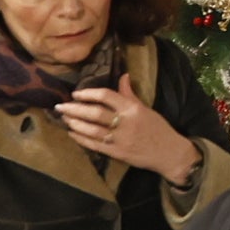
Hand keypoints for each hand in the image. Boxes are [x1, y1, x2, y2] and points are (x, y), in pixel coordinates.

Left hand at [56, 84, 199, 186]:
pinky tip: (72, 133)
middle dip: (75, 109)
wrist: (169, 153)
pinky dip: (81, 139)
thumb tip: (123, 76)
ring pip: (92, 130)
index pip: (106, 96)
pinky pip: (95, 145)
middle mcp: (125, 122)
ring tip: (64, 118)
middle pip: (95, 113)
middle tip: (60, 106)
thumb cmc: (158, 128)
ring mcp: (120, 139)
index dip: (88, 94)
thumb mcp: (145, 108)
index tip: (76, 94)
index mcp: (132, 108)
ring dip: (75, 123)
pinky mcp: (117, 153)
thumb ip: (130, 94)